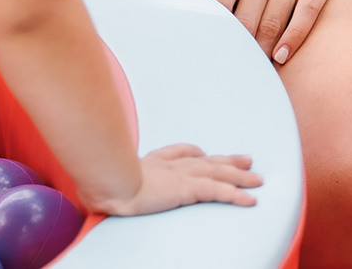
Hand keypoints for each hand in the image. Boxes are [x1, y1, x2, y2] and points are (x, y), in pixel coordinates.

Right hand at [86, 144, 261, 215]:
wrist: (108, 180)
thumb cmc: (101, 181)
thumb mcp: (105, 181)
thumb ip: (107, 186)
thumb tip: (94, 195)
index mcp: (150, 163)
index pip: (177, 154)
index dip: (193, 153)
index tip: (203, 153)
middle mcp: (168, 165)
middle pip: (205, 160)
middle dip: (226, 160)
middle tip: (246, 159)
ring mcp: (179, 175)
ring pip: (218, 173)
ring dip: (239, 176)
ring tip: (258, 178)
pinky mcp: (187, 188)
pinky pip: (218, 192)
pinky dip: (236, 195)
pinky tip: (251, 199)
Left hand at [208, 0, 350, 64]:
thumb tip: (199, 18)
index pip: (219, 2)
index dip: (216, 29)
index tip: (210, 51)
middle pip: (246, 19)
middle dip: (240, 48)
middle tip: (233, 70)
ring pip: (272, 21)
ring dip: (263, 49)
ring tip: (256, 70)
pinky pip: (304, 15)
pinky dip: (292, 38)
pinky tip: (282, 56)